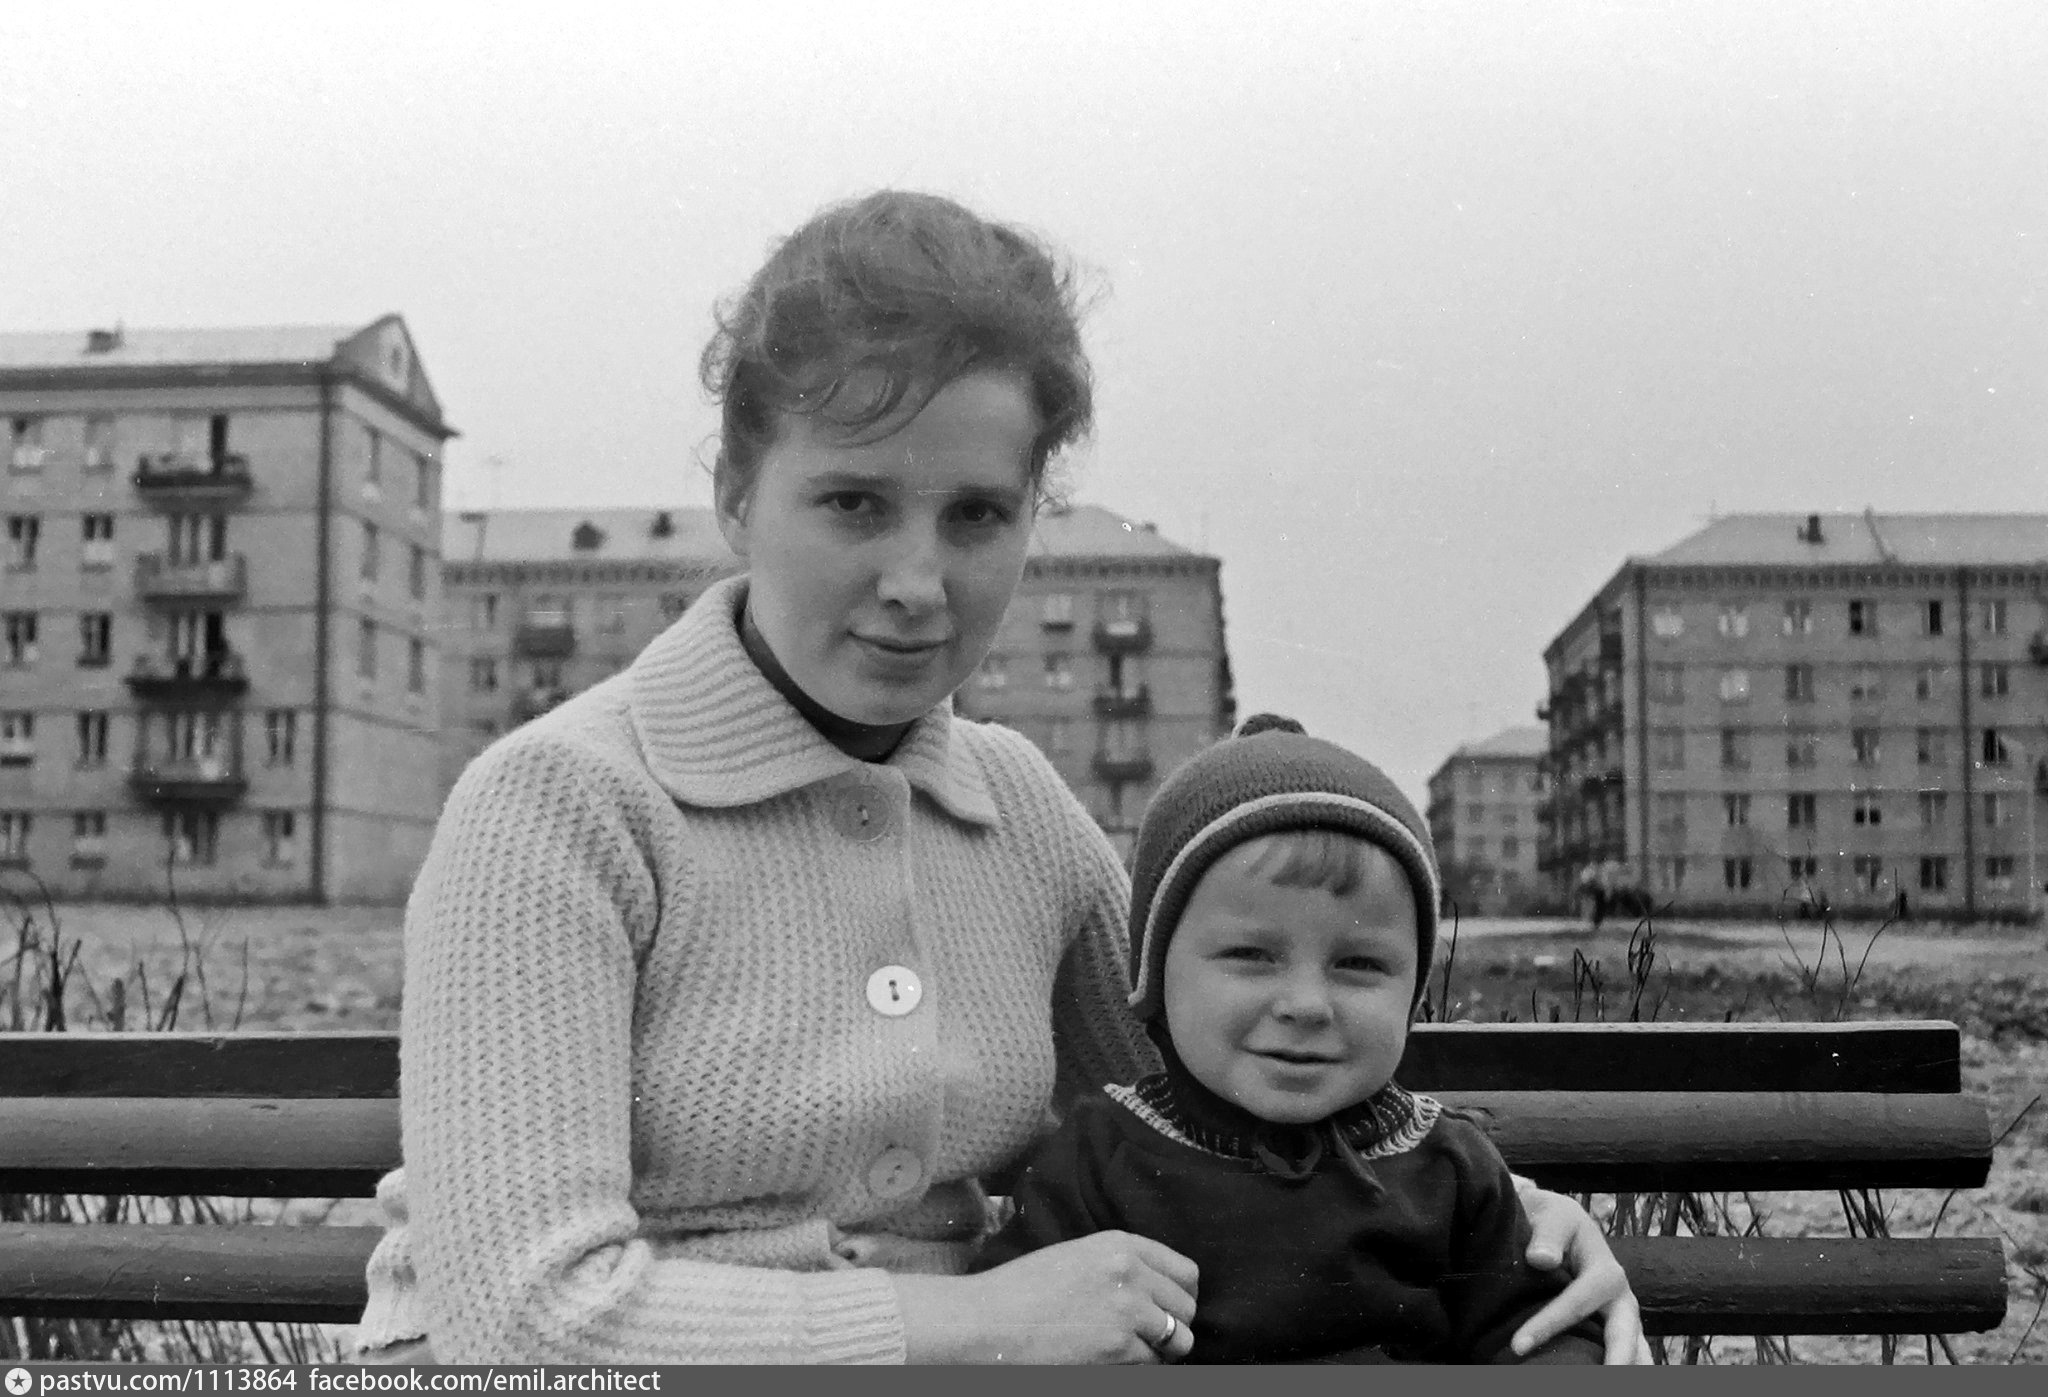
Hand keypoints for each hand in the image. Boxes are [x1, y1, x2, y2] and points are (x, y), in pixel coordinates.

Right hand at [895, 1231, 1197, 1363]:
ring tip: (1129, 1352)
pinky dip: (1138, 1369)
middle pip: (1188, 1308)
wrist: (987, 1322)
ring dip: (1161, 1352)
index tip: (1169, 1309)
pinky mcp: (1120, 1350)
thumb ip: (1120, 1266)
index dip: (1180, 1296)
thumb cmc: (1022, 1291)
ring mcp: (1129, 1313)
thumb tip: (1159, 1291)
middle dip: (1173, 1326)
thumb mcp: (1076, 1257)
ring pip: (1179, 1341)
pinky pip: (1152, 1366)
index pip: (1186, 1272)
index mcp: (1120, 1245)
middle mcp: (1131, 1274)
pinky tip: (1109, 1362)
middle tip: (1147, 1337)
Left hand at [1512, 1184, 1651, 1364]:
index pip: (1575, 1304)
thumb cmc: (1553, 1221)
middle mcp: (1621, 1299)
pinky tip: (1607, 1378)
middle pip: (1624, 1335)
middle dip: (1616, 1361)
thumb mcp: (1552, 1216)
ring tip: (1615, 1389)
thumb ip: (1548, 1234)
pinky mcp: (1615, 1328)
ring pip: (1635, 1350)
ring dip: (1630, 1369)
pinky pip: (1627, 1352)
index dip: (1547, 1325)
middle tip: (1603, 1382)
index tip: (1518, 1345)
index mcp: (1606, 1272)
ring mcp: (1622, 1317)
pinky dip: (1625, 1367)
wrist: (1558, 1223)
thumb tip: (1541, 1259)